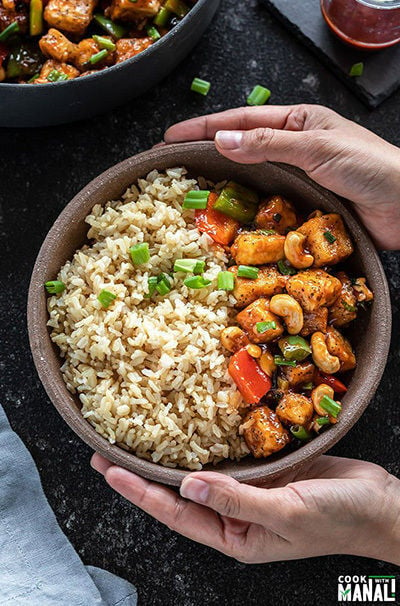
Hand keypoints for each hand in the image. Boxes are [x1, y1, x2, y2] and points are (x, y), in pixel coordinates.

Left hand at [91, 453, 399, 564]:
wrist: (378, 504)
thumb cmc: (337, 519)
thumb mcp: (286, 515)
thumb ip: (237, 502)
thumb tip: (187, 485)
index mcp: (235, 534)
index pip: (176, 513)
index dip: (140, 491)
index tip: (110, 470)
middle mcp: (236, 512)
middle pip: (181, 490)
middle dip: (146, 471)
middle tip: (110, 449)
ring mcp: (250, 487)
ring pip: (203, 468)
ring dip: (173, 452)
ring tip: (142, 432)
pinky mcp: (267, 466)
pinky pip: (231, 451)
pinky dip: (210, 437)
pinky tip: (193, 420)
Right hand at [164, 105, 399, 249]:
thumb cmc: (369, 167)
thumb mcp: (316, 146)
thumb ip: (268, 142)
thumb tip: (221, 139)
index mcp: (298, 123)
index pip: (241, 120)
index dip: (204, 127)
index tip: (171, 136)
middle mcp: (295, 149)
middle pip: (242, 148)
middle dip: (208, 154)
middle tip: (175, 166)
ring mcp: (299, 180)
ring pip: (253, 179)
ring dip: (225, 185)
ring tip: (193, 194)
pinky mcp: (304, 207)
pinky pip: (268, 207)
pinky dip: (248, 212)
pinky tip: (230, 220)